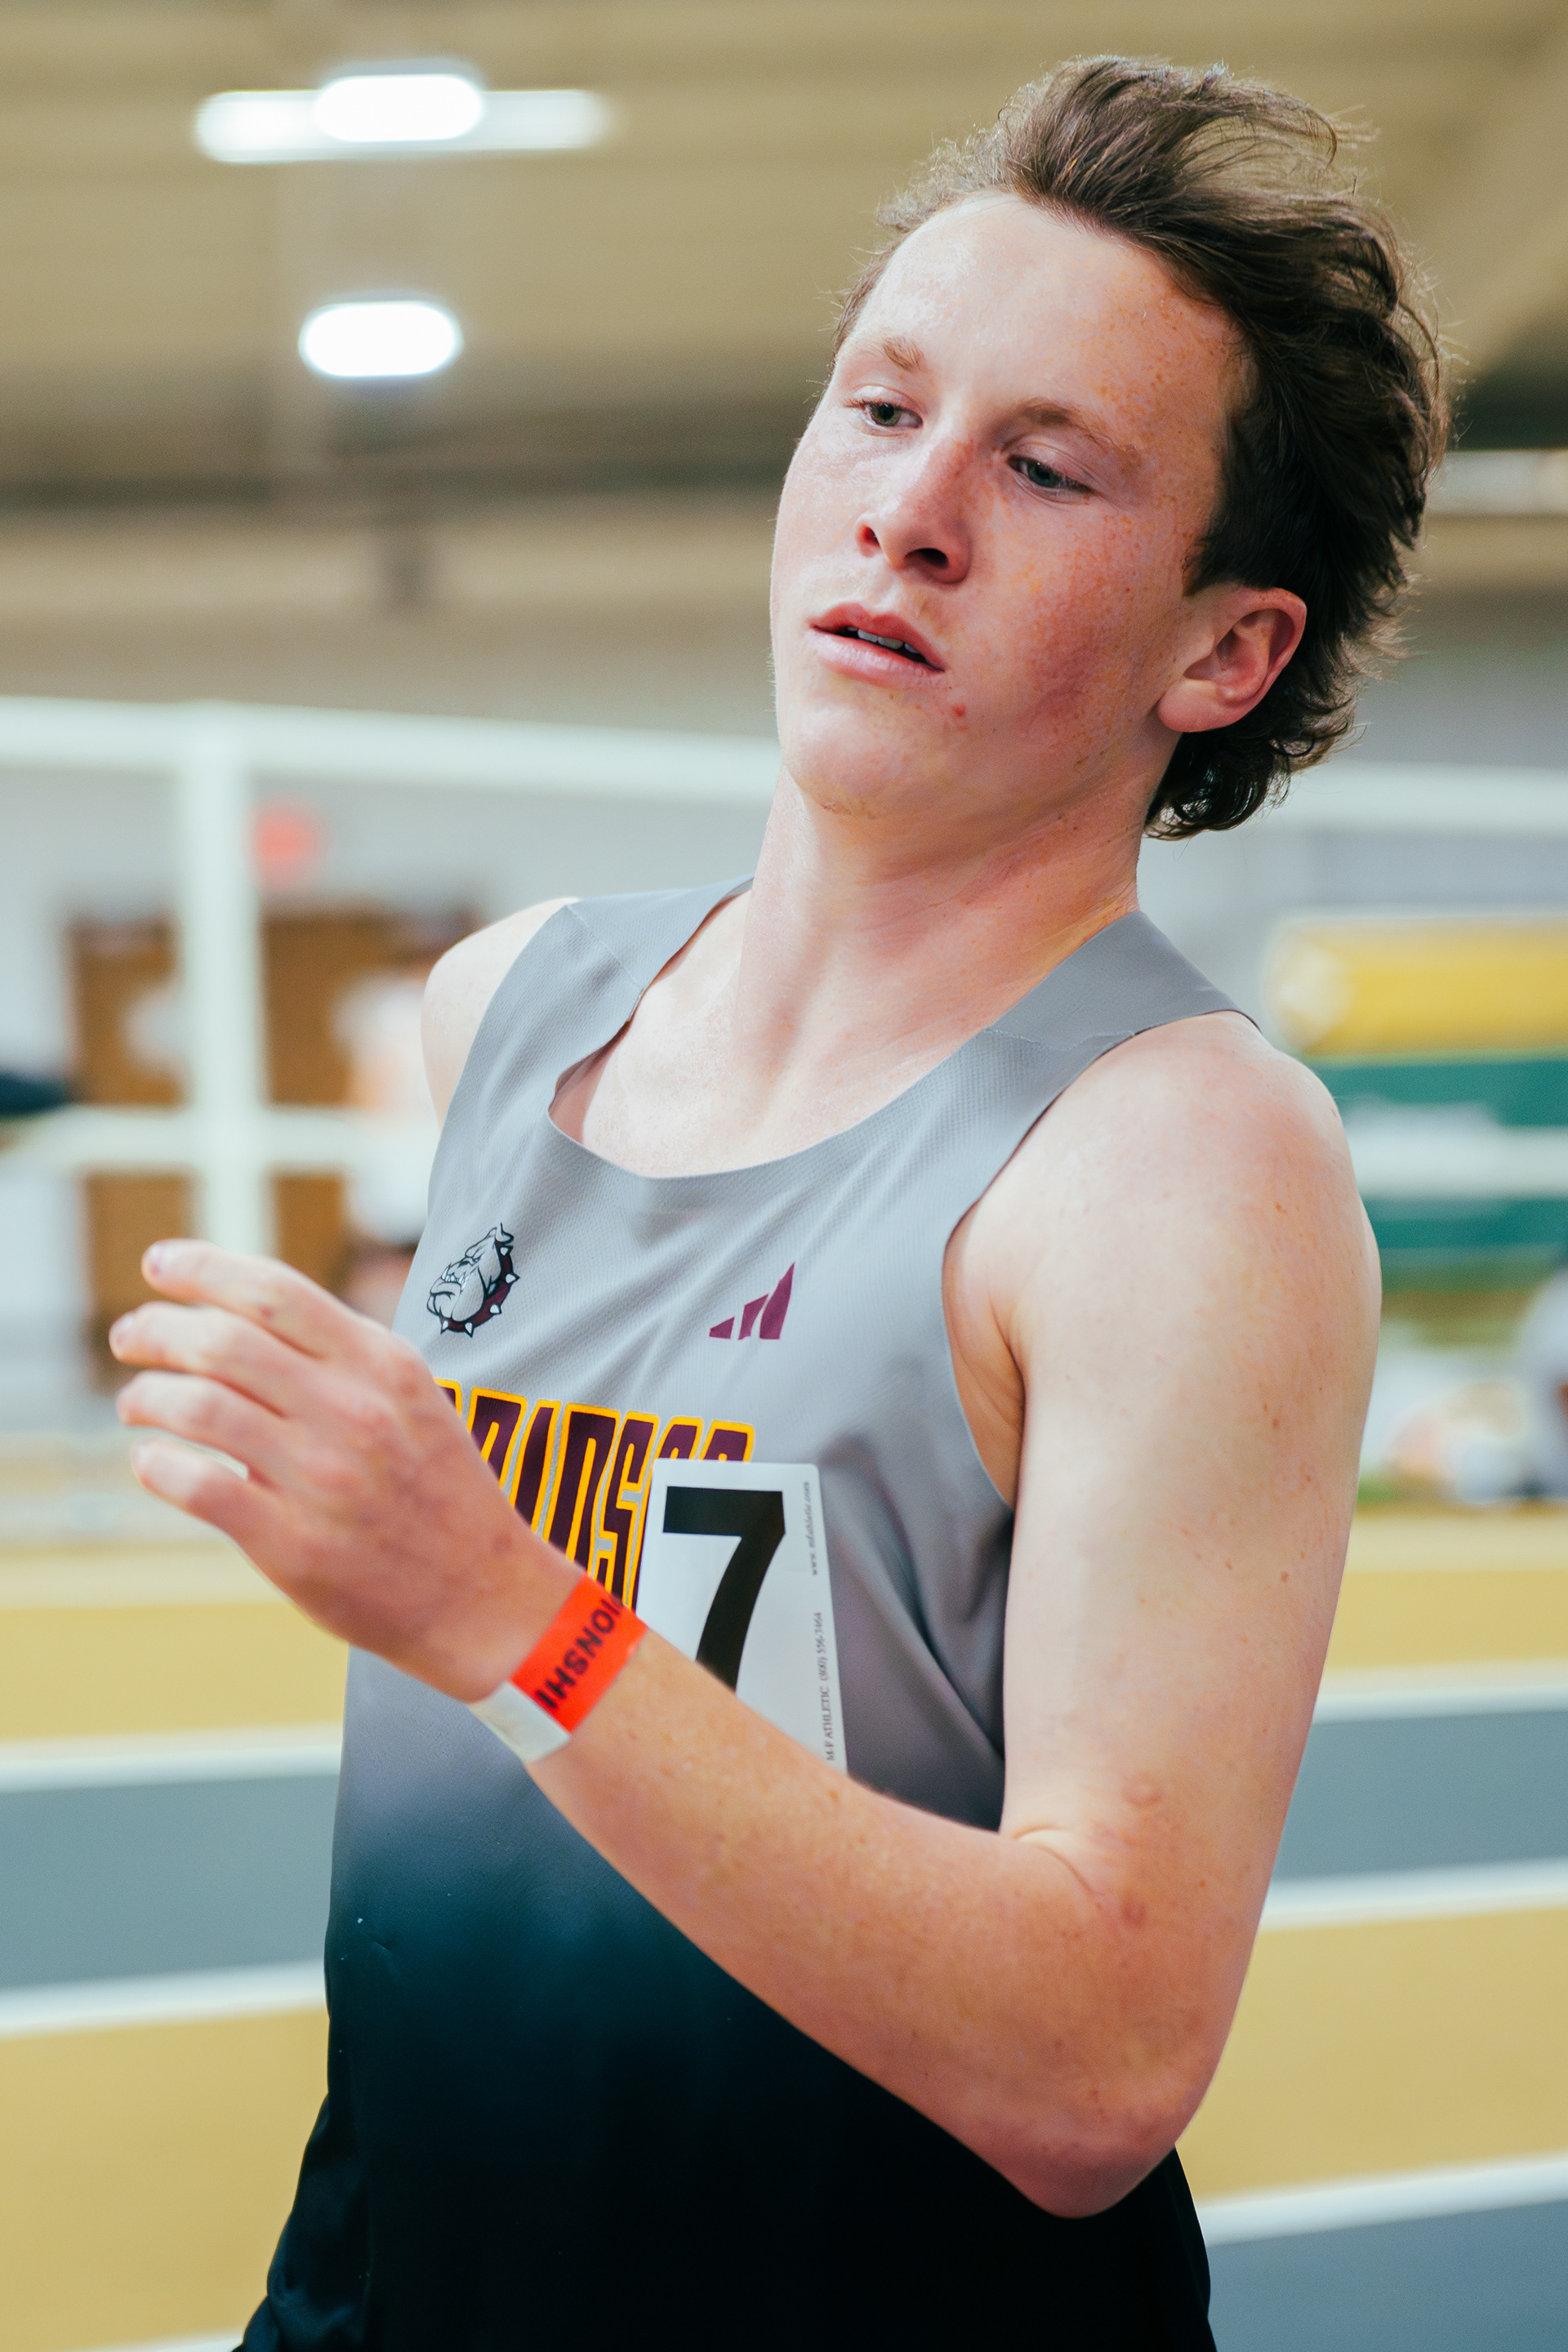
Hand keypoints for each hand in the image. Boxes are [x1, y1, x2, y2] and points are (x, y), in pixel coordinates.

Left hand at [109, 1241, 570, 1697]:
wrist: (482, 1594)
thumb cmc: (434, 1489)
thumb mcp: (410, 1397)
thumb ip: (341, 1353)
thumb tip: (240, 1310)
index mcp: (383, 1365)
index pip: (275, 1291)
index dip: (204, 1267)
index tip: (159, 1263)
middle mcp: (353, 1412)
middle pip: (224, 1341)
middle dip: (156, 1329)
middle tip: (129, 1336)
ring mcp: (323, 1479)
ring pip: (200, 1407)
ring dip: (146, 1395)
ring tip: (134, 1402)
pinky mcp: (294, 1545)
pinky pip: (199, 1487)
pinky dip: (156, 1464)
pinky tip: (151, 1460)